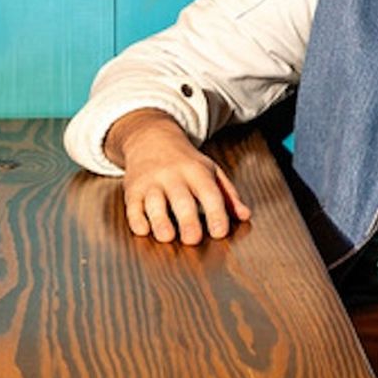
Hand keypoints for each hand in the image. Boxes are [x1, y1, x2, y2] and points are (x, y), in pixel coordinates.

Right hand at [106, 109, 251, 245]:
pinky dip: (136, 219)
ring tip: (167, 237)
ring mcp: (151, 182)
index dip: (216, 213)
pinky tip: (143, 230)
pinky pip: (132, 206)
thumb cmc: (185, 161)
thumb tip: (245, 216)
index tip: (220, 232)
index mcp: (197, 171)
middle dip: (187, 219)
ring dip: (159, 220)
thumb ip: (228, 195)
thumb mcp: (210, 171)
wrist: (150, 138)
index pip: (209, 193)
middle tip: (193, 240)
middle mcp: (173, 176)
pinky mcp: (133, 190)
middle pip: (181, 198)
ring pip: (154, 202)